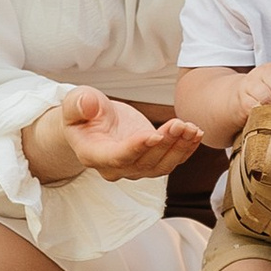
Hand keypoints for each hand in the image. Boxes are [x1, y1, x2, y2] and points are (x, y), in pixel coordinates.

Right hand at [54, 90, 203, 183]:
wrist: (92, 122)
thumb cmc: (82, 112)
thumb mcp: (75, 102)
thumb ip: (79, 104)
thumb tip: (87, 104)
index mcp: (93, 155)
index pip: (117, 157)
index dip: (137, 148)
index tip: (155, 135)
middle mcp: (115, 168)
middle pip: (144, 162)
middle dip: (165, 144)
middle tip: (180, 124)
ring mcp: (134, 168)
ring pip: (161, 165)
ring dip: (179, 148)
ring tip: (191, 128)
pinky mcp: (150, 161)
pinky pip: (171, 161)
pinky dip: (186, 149)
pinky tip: (196, 134)